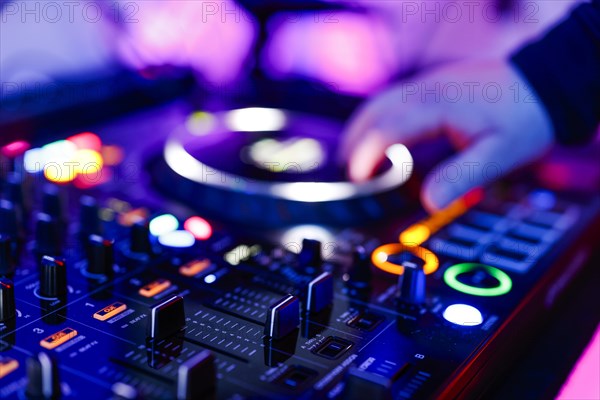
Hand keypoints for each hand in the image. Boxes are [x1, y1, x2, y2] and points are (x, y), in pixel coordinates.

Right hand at [339, 59, 554, 212]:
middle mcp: (425, 91)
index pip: (386, 128)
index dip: (366, 155)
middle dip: (354, 144)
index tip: (358, 179)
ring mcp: (426, 85)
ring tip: (356, 161)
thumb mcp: (500, 155)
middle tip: (350, 176)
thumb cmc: (524, 118)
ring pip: (378, 104)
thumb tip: (430, 203)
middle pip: (373, 113)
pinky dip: (376, 122)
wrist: (544, 82)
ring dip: (361, 131)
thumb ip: (462, 178)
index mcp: (437, 107)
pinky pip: (391, 101)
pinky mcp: (430, 86)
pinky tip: (381, 141)